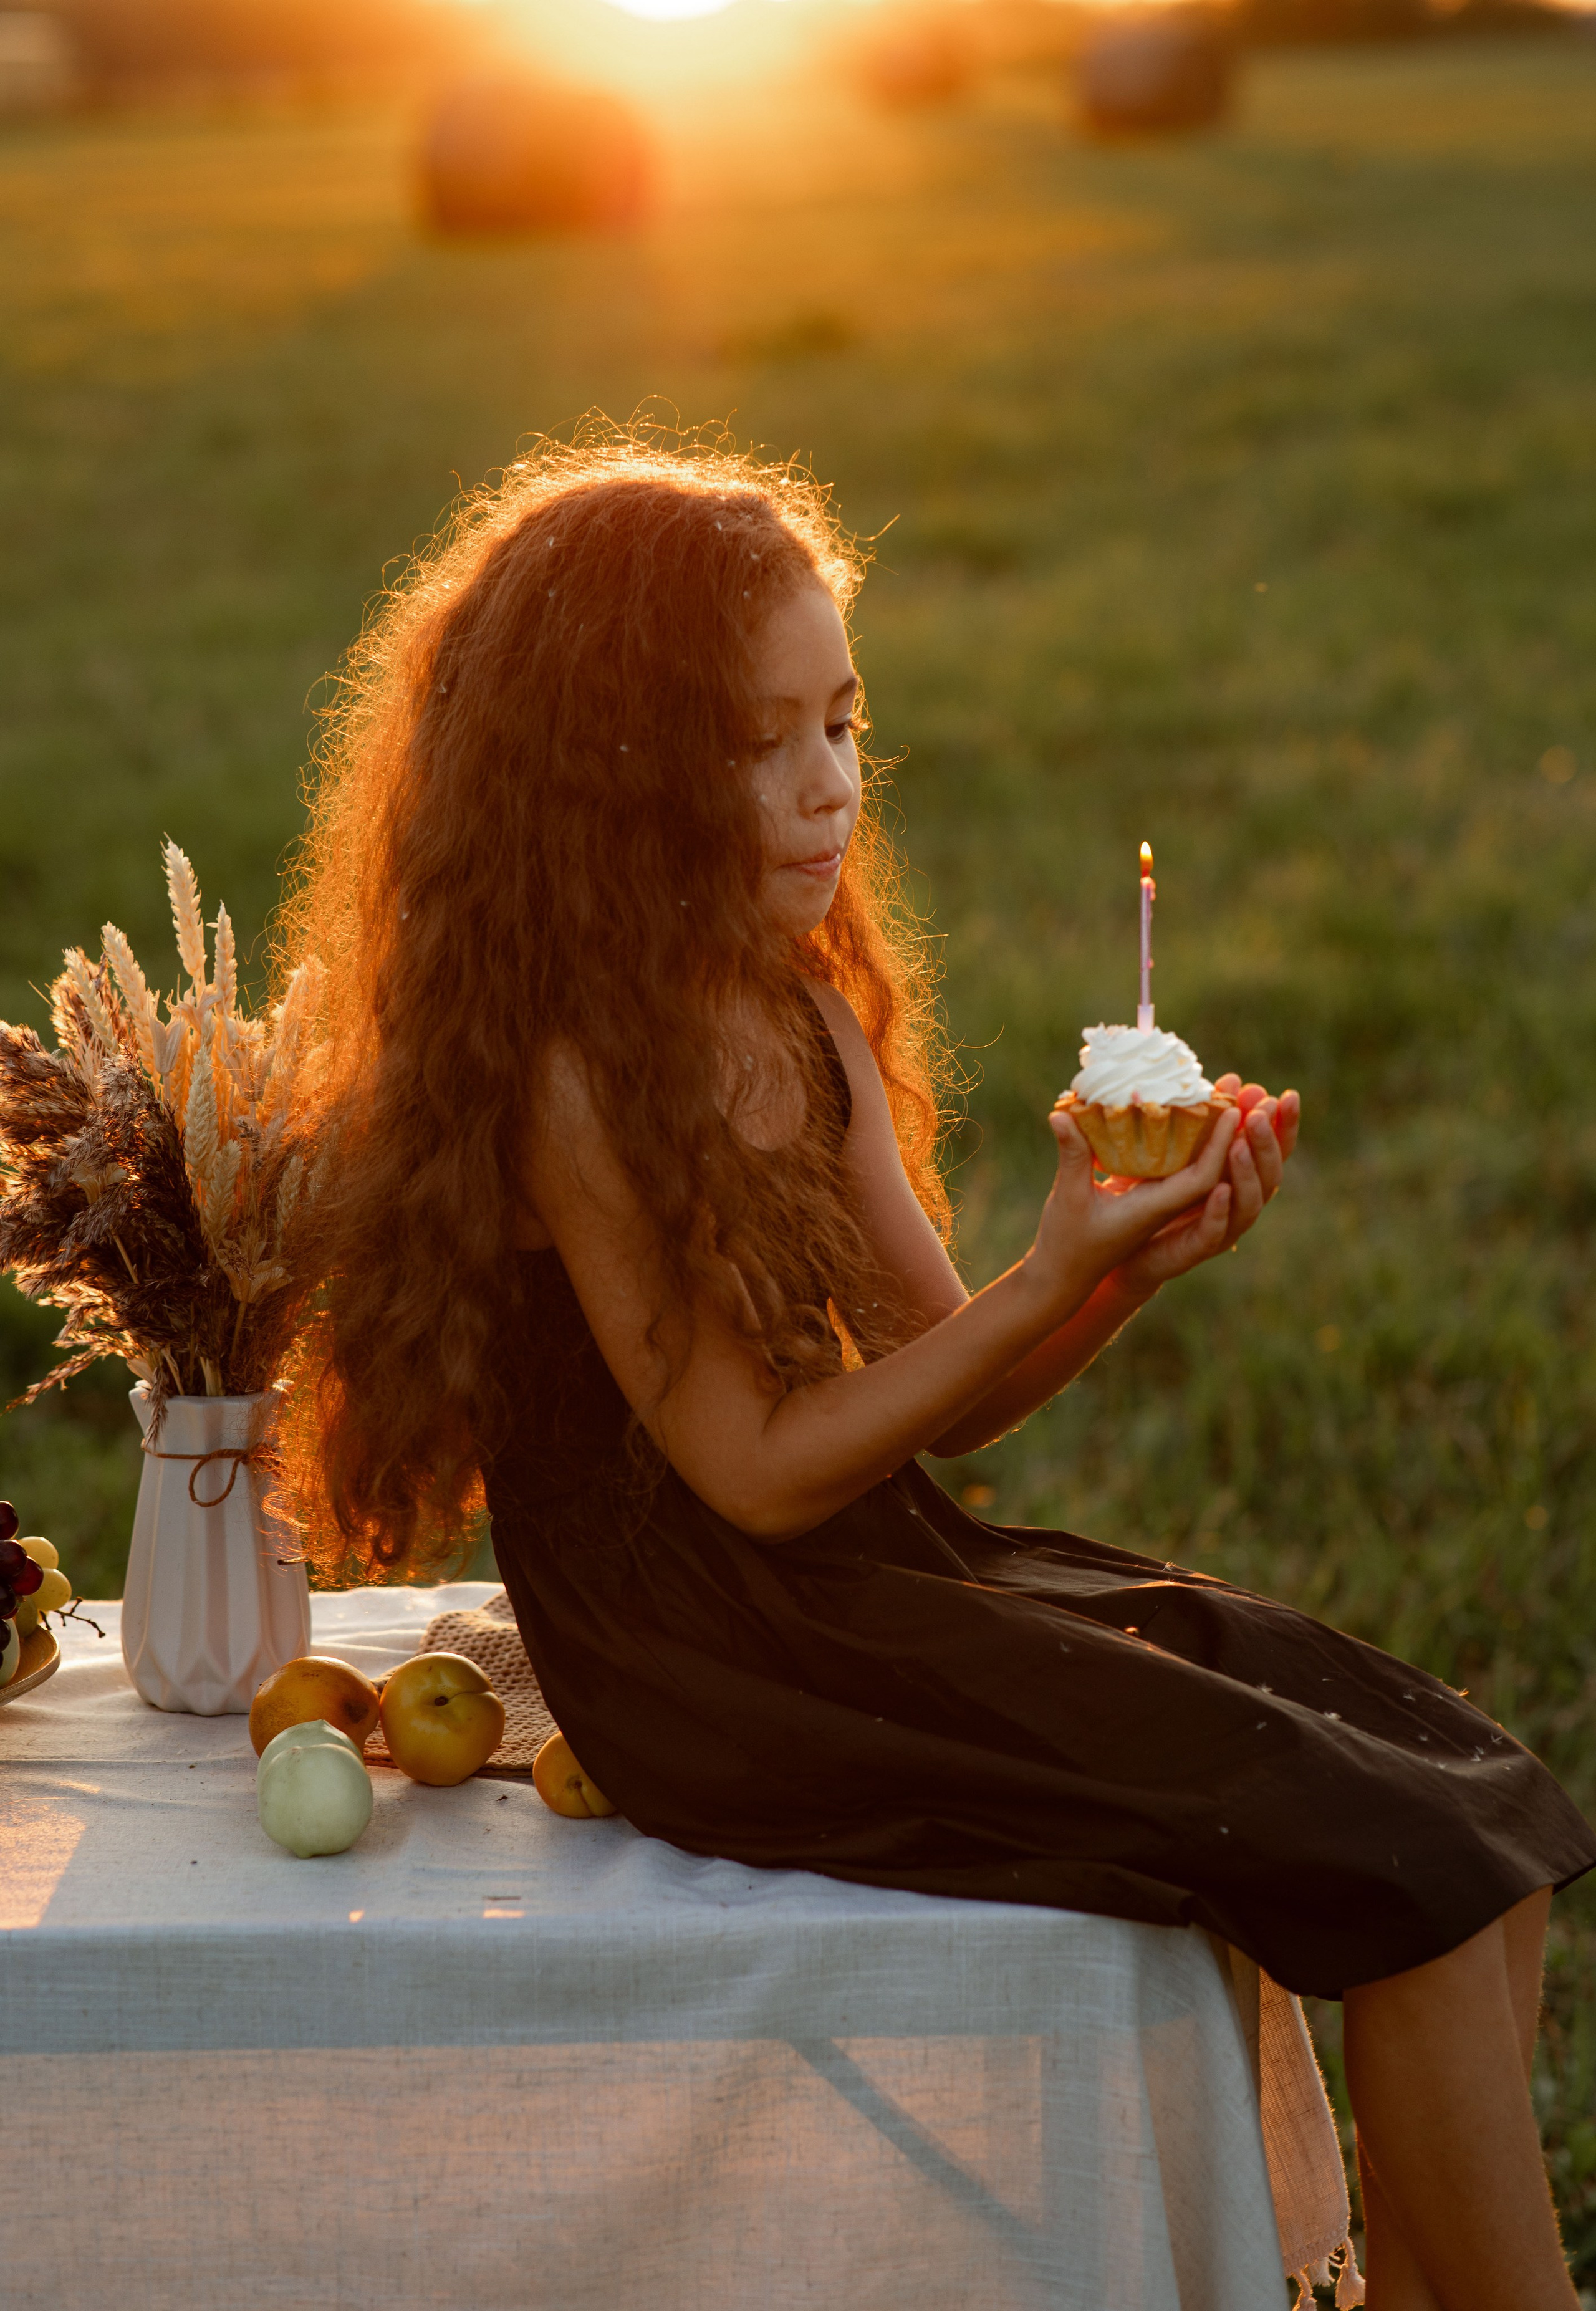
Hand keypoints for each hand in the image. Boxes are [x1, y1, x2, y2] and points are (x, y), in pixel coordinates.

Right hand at [1027, 1098, 1240, 1323]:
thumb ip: (1072, 1156)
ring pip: (1195, 1164)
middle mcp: (1164, 1205)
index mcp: (1154, 1209)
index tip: (1232, 1112)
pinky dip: (1186, 1140)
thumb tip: (1061, 1115)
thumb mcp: (1067, 1197)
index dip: (1220, 1146)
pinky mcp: (1149, 1195)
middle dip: (1225, 1132)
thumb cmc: (1066, 1242)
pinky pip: (1177, 1165)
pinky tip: (1181, 1115)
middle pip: (1208, 1166)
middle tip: (1232, 1090)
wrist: (1065, 1275)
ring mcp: (1159, 1201)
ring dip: (1209, 1133)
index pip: (1202, 1178)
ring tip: (1217, 1095)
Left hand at [1111, 1075, 1299, 1300]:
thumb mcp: (1177, 1147)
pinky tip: (1218, 1190)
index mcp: (1239, 1176)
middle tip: (1259, 1114)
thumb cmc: (1152, 1191)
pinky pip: (1214, 1232)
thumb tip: (1233, 1079)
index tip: (1289, 1095)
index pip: (1274, 1150)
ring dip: (1246, 1173)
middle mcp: (1239, 1202)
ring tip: (1239, 1145)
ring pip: (1249, 1204)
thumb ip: (1206, 1118)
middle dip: (1267, 1143)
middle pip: (1269, 1174)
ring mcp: (1222, 1227)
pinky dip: (1219, 1212)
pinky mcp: (1196, 1248)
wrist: (1123, 1247)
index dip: (1285, 1126)